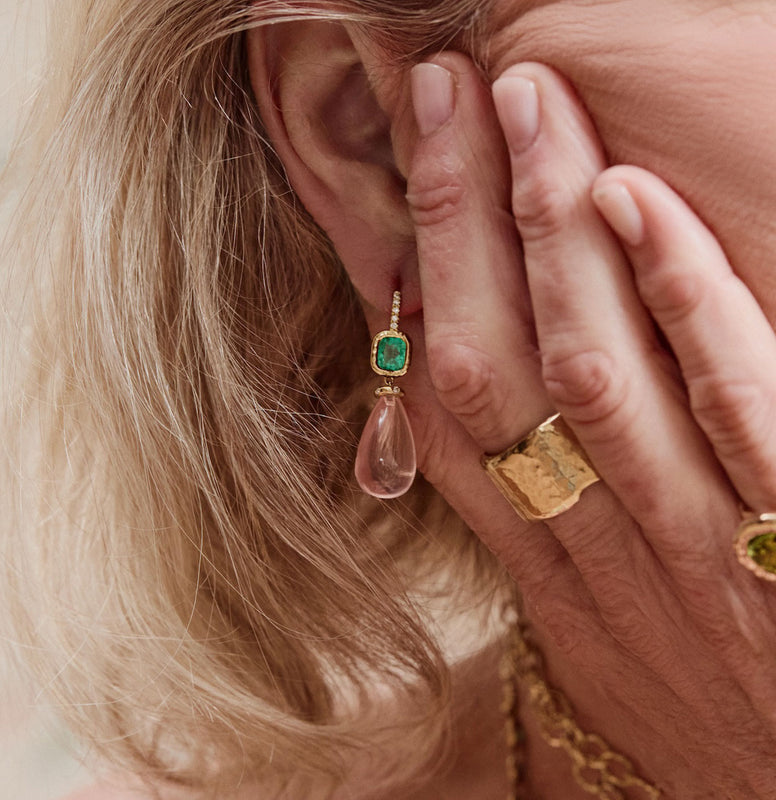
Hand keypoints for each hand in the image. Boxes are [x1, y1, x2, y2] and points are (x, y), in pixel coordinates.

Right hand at [394, 54, 775, 797]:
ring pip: (592, 368)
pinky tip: (639, 204)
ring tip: (529, 111)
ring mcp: (691, 542)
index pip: (443, 406)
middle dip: (463, 220)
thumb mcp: (581, 631)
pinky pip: (734, 406)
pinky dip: (682, 301)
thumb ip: (529, 517)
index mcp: (535, 565)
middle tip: (452, 93)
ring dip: (551, 235)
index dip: (414, 283)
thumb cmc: (687, 715)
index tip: (410, 177)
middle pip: (500, 363)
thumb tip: (469, 396)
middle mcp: (591, 545)